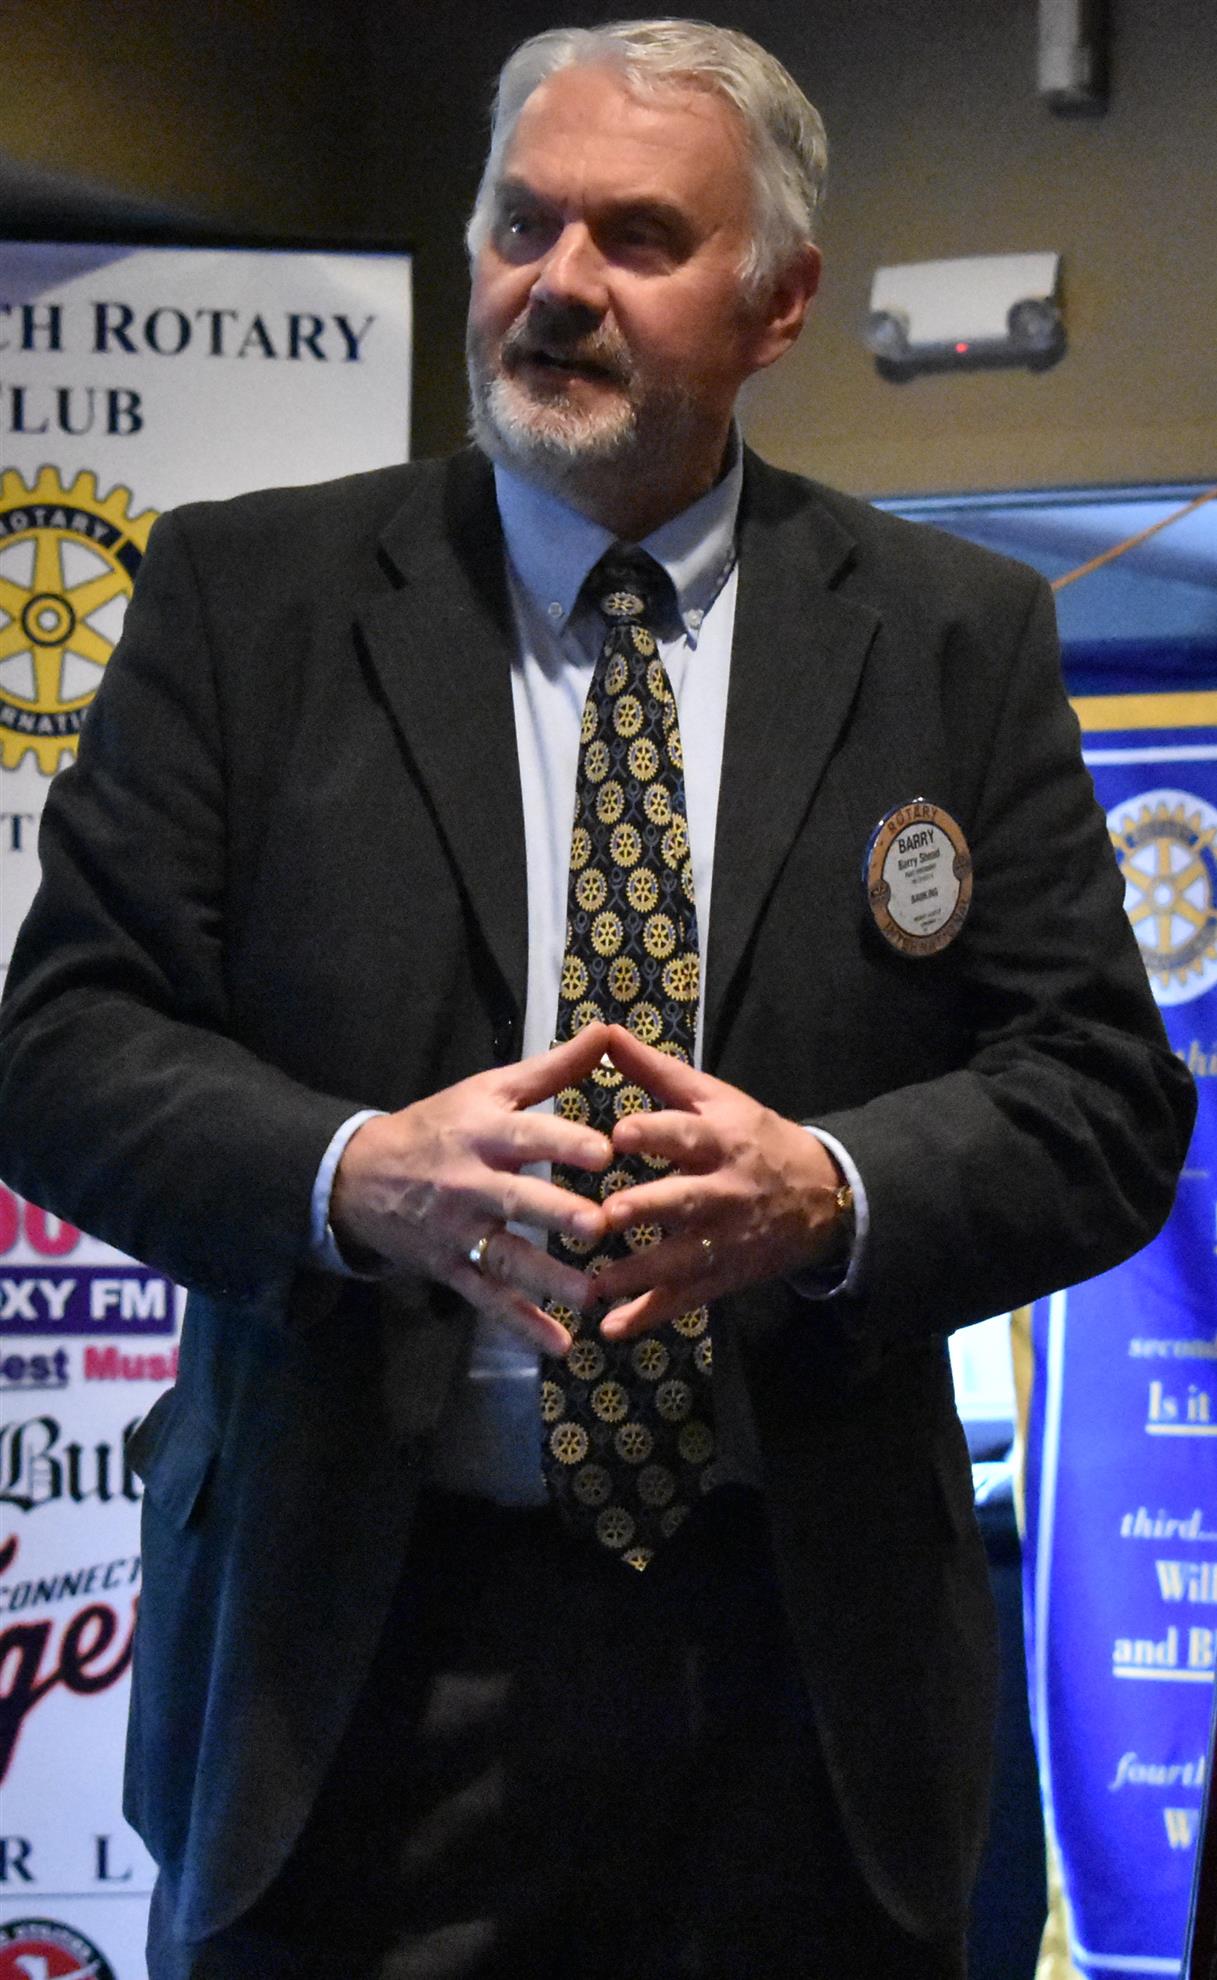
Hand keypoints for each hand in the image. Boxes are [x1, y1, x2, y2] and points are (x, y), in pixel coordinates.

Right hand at [330, 1026, 612, 1353]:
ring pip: (506, 1257)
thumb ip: (552, 1068)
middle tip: (599, 1226)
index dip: (563, 1143)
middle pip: (516, 1200)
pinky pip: (488, 1298)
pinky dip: (522, 1324)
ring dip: (547, 1279)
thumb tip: (608, 1030)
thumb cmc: (440, 1125)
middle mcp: (470, 1183)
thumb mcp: (488, 1089)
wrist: (360, 1176)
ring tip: (589, 1293)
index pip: (526, 1136)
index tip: (604, 1151)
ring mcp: (459, 1231)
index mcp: (483, 1133)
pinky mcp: (452, 1268)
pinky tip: (560, 1346)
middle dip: (556, 1214)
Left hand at [591, 1025, 848, 1339]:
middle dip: (648, 1209)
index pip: (686, 1134)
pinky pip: (683, 1300)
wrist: (822, 1196)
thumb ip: (655, 1071)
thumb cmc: (752, 1138)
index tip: (618, 1134)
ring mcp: (724, 1239)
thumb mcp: (714, 1097)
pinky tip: (612, 1329)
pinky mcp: (722, 1276)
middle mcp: (724, 1190)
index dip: (655, 1134)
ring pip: (679, 1260)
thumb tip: (604, 1031)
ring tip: (593, 1285)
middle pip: (685, 1201)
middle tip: (607, 1215)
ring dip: (636, 1274)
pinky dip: (648, 1317)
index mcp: (720, 1140)